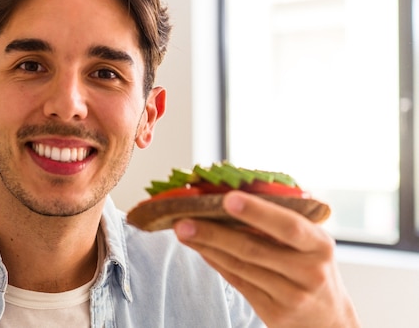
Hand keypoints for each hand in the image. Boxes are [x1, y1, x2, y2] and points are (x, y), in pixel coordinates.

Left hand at [173, 191, 359, 327]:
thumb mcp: (310, 242)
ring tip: (183, 231)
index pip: (287, 225)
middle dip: (214, 232)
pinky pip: (237, 281)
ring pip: (239, 266)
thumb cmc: (312, 266)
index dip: (257, 211)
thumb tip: (231, 194)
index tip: (227, 198)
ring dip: (206, 246)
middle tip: (183, 219)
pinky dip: (215, 262)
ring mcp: (291, 295)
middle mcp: (308, 272)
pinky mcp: (273, 312)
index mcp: (319, 245)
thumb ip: (282, 220)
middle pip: (252, 248)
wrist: (328, 319)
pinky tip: (199, 248)